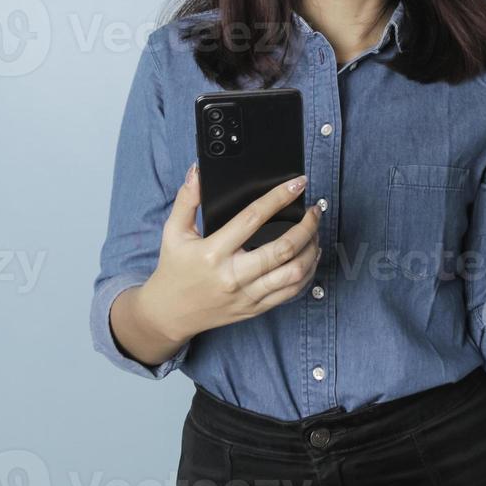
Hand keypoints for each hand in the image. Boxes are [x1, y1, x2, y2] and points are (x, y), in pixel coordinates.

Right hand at [138, 165, 321, 343]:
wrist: (169, 314)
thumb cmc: (174, 269)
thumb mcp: (174, 232)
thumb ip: (187, 200)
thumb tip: (197, 171)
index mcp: (214, 252)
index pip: (253, 218)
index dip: (279, 197)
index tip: (297, 184)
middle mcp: (234, 275)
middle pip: (284, 249)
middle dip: (307, 226)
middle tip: (315, 209)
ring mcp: (247, 295)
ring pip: (294, 273)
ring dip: (312, 249)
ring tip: (315, 232)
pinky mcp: (256, 308)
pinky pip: (291, 292)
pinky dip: (307, 272)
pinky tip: (310, 256)